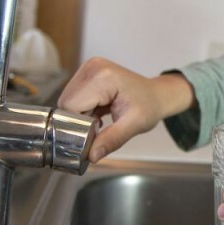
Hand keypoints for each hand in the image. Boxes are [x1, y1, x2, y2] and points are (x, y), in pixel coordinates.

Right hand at [58, 57, 194, 161]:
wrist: (156, 95)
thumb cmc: (149, 106)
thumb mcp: (135, 125)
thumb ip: (112, 140)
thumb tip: (91, 156)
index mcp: (103, 76)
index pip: (71, 106)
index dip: (78, 125)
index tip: (93, 134)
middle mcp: (92, 68)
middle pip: (67, 103)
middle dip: (79, 121)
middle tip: (99, 128)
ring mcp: (89, 68)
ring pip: (68, 102)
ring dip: (81, 116)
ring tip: (100, 119)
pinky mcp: (87, 74)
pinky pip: (74, 98)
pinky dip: (83, 110)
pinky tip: (98, 113)